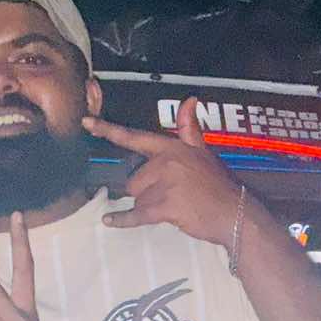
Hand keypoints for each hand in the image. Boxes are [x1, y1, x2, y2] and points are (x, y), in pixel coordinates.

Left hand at [82, 97, 241, 247]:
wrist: (235, 213)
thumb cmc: (219, 185)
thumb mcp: (204, 152)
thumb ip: (190, 129)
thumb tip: (190, 100)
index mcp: (172, 148)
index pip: (135, 137)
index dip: (109, 130)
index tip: (86, 122)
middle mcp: (166, 162)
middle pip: (133, 180)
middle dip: (145, 191)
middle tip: (170, 196)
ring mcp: (165, 184)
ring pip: (137, 198)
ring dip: (148, 207)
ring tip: (173, 208)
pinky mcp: (165, 206)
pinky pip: (136, 214)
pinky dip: (123, 220)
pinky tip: (110, 220)